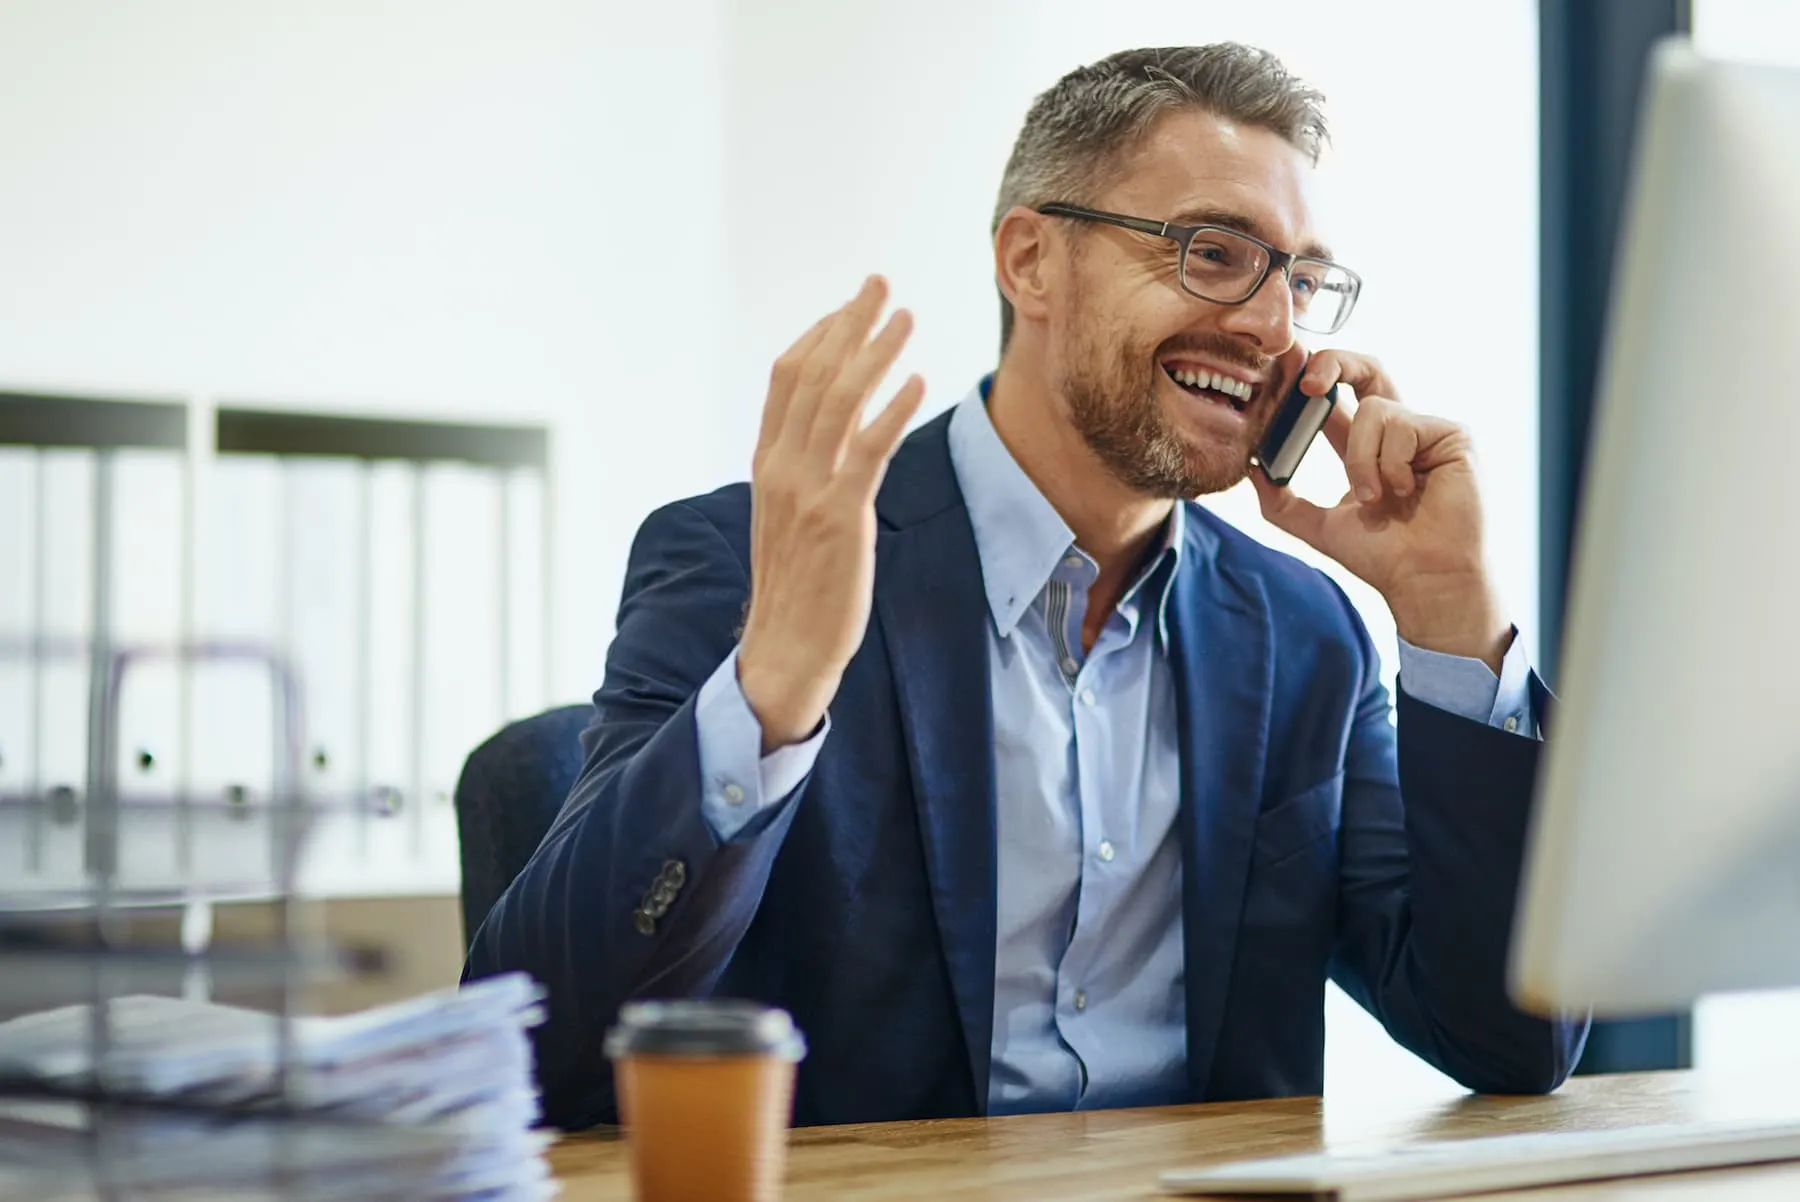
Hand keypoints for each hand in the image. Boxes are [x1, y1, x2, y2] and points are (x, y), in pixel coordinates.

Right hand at [737, 277, 925, 749]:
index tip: (850, 306)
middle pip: (814, 376)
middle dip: (850, 324)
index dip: (819, 334)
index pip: (785, 379)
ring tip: (905, 317)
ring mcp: (809, 491)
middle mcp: (782, 468)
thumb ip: (802, 472)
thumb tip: (831, 436)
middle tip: (881, 284)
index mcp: (766, 463)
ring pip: (839, 402)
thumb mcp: (787, 518)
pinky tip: (916, 381)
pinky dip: (891, 410)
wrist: (784, 649)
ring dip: (874, 352)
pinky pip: (868, 450)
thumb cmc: (797, 589)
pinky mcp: (841, 517)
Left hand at [1249, 350, 1511, 671]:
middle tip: (1306, 382)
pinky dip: (1390, 464)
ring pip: (1372, 410)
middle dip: (1333, 362)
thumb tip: (1249, 467)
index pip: (1335, 398)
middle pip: (1365, 370)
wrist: (1424, 580)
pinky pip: (1401, 426)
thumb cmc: (1384, 557)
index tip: (1281, 367)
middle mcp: (1397, 431)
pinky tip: (1407, 492)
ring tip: (1375, 499)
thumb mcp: (1319, 526)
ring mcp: (1426, 429)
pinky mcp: (1452, 434)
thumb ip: (1281, 500)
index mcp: (1367, 446)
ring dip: (1361, 460)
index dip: (1309, 378)